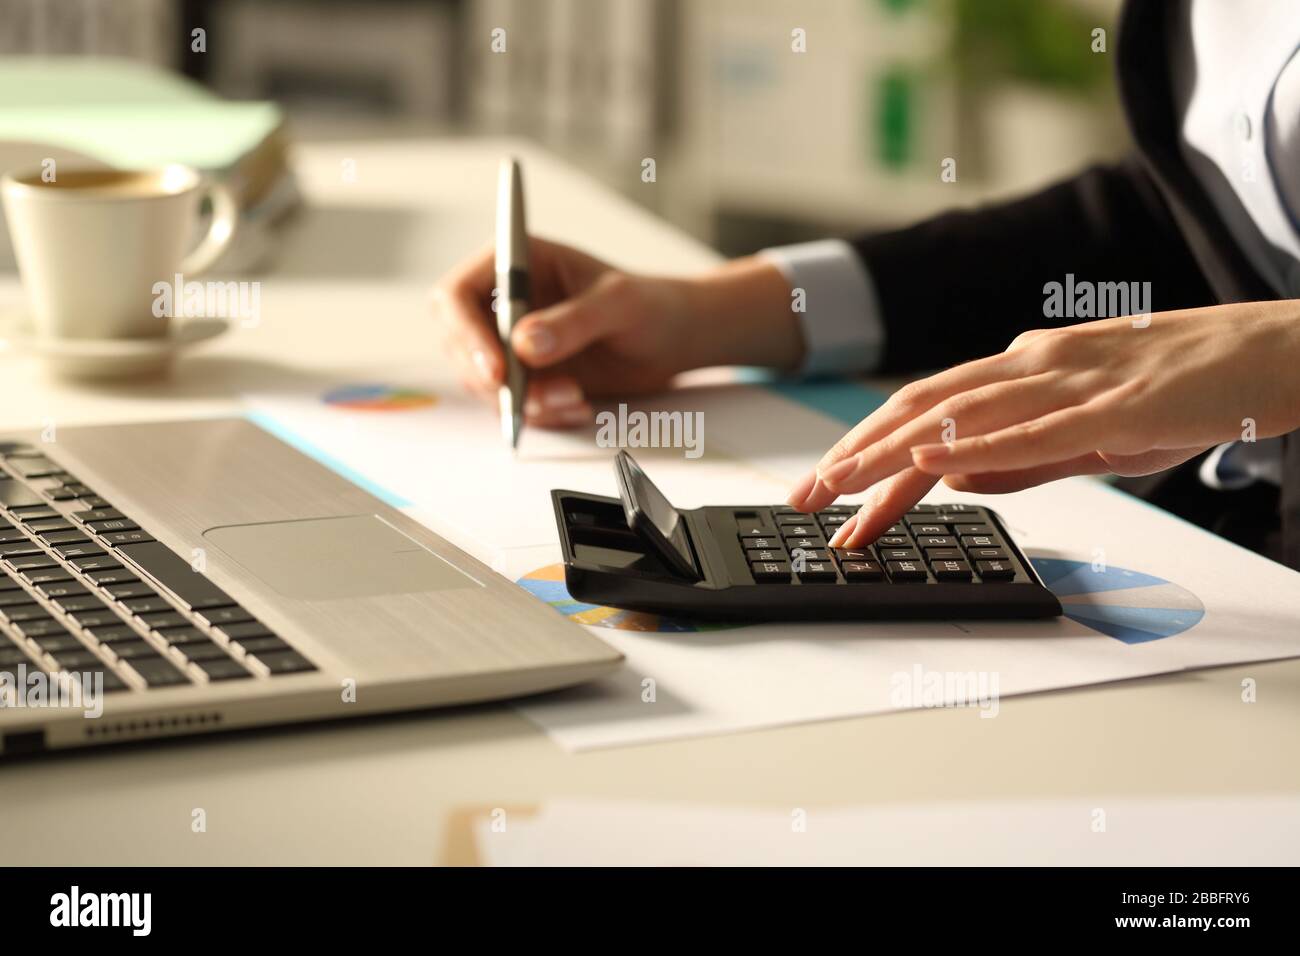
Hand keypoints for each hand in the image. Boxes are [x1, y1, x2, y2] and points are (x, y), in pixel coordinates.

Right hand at [431, 237, 802, 426]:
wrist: (674, 340)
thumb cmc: (650, 305)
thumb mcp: (619, 305)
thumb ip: (574, 321)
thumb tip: (524, 344)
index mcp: (516, 262)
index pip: (458, 294)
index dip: (466, 333)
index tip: (497, 370)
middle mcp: (504, 301)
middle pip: (460, 345)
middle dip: (495, 379)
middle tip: (537, 399)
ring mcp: (511, 341)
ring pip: (484, 382)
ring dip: (522, 401)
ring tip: (573, 399)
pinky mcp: (527, 376)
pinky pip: (512, 403)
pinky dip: (540, 413)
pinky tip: (577, 405)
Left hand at [785, 300, 1299, 547]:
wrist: (1273, 356)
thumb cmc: (1184, 393)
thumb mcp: (1086, 435)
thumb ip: (1018, 459)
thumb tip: (949, 481)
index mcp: (1024, 369)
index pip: (925, 412)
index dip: (865, 452)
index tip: (825, 492)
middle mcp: (1033, 364)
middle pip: (922, 408)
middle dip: (855, 454)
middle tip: (805, 496)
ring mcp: (1071, 381)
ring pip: (960, 415)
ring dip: (892, 453)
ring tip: (841, 484)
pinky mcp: (1116, 405)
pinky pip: (1035, 428)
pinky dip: (977, 446)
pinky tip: (931, 460)